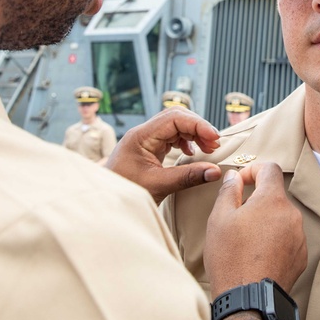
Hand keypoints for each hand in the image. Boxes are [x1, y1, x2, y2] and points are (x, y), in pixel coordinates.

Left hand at [105, 108, 222, 204]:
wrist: (105, 202)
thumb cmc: (124, 193)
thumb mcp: (158, 186)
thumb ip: (187, 177)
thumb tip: (214, 171)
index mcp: (140, 136)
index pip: (174, 118)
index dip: (197, 125)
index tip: (214, 138)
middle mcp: (143, 134)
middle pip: (176, 118)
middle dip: (198, 128)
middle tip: (214, 144)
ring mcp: (145, 140)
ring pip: (175, 126)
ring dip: (193, 134)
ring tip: (207, 149)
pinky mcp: (149, 148)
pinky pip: (171, 137)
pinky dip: (185, 142)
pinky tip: (192, 153)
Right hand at [205, 162, 306, 296]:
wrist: (248, 299)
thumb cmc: (230, 257)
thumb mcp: (219, 218)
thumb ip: (229, 191)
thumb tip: (235, 177)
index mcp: (272, 201)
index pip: (270, 169)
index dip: (253, 170)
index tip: (241, 183)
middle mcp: (292, 215)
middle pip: (275, 196)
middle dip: (257, 200)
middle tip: (236, 218)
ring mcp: (299, 237)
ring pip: (281, 218)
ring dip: (265, 221)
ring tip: (245, 241)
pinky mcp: (301, 256)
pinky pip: (288, 238)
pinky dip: (274, 239)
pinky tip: (257, 255)